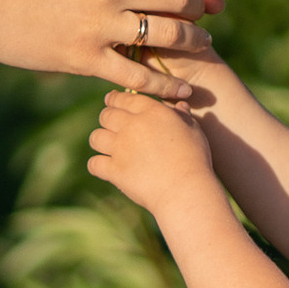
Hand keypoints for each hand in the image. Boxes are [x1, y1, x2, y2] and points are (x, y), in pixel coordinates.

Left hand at [88, 83, 216, 212]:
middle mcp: (132, 126)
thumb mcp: (194, 131)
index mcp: (152, 112)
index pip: (124, 98)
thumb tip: (180, 106)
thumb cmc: (195, 159)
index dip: (116, 99)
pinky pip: (94, 164)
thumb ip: (183, 116)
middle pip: (106, 115)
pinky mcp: (114, 170)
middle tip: (112, 125)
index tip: (114, 103)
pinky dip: (98, 166)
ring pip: (96, 137)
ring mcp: (121, 148)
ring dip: (101, 141)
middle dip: (107, 119)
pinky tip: (105, 168)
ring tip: (108, 147)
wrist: (186, 189)